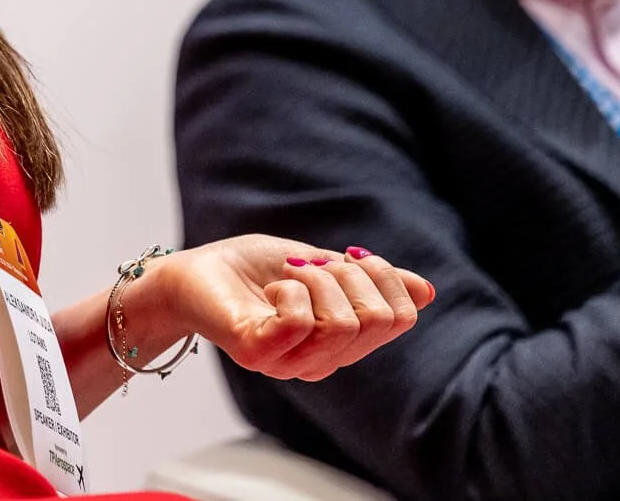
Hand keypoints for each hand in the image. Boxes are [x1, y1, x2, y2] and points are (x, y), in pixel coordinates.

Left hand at [146, 235, 433, 383]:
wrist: (192, 272)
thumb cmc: (253, 270)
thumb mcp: (323, 267)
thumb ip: (369, 281)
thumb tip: (427, 291)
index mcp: (342, 344)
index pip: (400, 317)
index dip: (385, 274)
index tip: (348, 256)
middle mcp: (321, 362)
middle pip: (379, 319)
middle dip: (351, 274)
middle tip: (310, 264)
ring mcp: (289, 363)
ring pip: (344, 321)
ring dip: (317, 277)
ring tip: (288, 273)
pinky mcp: (256, 353)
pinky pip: (300, 322)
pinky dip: (291, 289)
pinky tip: (272, 289)